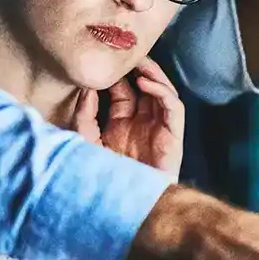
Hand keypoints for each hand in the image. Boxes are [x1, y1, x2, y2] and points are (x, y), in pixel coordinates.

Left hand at [75, 58, 185, 182]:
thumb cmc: (102, 180)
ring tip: (139, 60)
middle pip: (143, 88)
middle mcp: (140, 126)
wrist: (123, 209)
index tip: (104, 59)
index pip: (121, 93)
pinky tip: (146, 83)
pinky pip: (174, 108)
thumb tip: (86, 88)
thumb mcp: (85, 141)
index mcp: (120, 127)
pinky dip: (162, 92)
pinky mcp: (172, 138)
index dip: (115, 76)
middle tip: (125, 50)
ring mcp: (158, 131)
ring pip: (161, 92)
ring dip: (152, 74)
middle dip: (136, 68)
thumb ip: (84, 115)